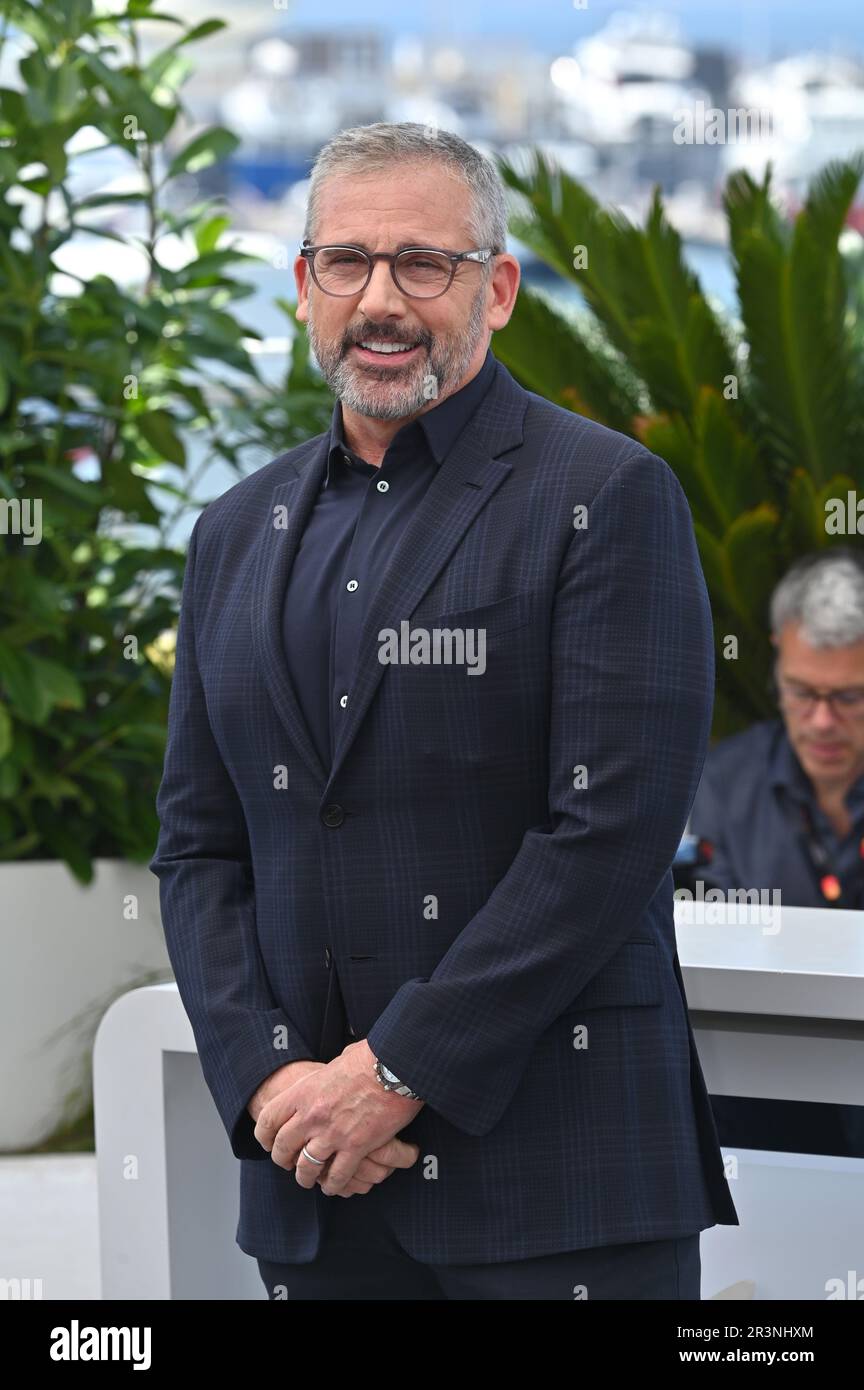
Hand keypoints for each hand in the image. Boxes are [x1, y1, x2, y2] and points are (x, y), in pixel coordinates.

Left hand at [254, 1039, 424, 1194]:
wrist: (395, 1067)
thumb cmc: (370, 1059)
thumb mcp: (336, 1062)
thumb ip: (325, 1077)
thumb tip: (329, 1073)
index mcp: (304, 1092)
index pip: (268, 1119)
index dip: (264, 1136)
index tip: (268, 1143)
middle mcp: (312, 1115)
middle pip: (283, 1147)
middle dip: (282, 1160)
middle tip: (287, 1164)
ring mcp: (333, 1133)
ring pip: (306, 1167)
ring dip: (305, 1177)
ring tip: (309, 1180)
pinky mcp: (356, 1147)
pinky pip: (337, 1175)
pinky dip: (333, 1184)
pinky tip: (332, 1185)